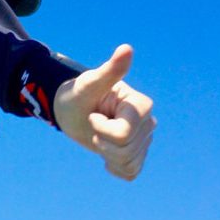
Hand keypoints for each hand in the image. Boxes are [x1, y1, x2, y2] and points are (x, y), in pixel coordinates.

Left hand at [53, 45, 154, 180]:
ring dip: (106, 154)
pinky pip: (130, 172)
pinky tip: (105, 153)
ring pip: (129, 163)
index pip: (123, 133)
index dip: (100, 128)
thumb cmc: (77, 94)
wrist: (71, 110)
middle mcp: (148, 122)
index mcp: (141, 105)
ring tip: (99, 136)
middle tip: (93, 125)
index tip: (92, 115)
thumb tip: (127, 48)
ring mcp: (144, 139)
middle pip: (126, 150)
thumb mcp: (88, 84)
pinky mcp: (137, 153)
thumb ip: (110, 70)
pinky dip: (114, 166)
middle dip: (101, 142)